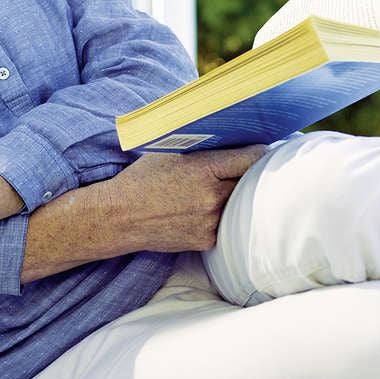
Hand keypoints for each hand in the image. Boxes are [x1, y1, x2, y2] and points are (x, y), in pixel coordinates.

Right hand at [102, 145, 269, 254]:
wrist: (120, 217)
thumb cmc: (142, 179)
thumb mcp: (170, 151)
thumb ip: (203, 147)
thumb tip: (232, 138)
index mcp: (204, 169)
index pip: (251, 159)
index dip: (258, 153)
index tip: (260, 152)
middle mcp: (212, 197)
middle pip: (249, 182)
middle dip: (246, 175)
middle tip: (243, 169)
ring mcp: (210, 221)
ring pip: (237, 205)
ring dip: (234, 197)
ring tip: (217, 190)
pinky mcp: (206, 240)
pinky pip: (224, 224)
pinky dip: (219, 216)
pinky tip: (202, 209)